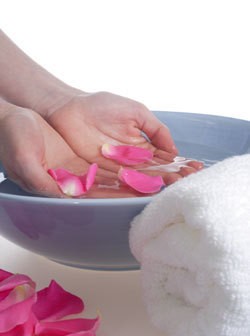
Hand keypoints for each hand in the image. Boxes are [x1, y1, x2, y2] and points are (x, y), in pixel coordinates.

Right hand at [0, 104, 144, 197]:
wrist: (10, 122)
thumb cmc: (12, 140)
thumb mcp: (24, 160)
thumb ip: (42, 181)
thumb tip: (65, 194)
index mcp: (59, 187)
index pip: (93, 197)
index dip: (115, 198)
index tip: (138, 198)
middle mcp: (71, 183)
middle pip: (106, 190)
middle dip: (129, 192)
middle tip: (156, 191)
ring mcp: (76, 171)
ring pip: (109, 177)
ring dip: (130, 179)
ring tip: (154, 181)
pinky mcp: (79, 160)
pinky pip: (104, 163)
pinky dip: (121, 165)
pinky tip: (139, 166)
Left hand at [46, 91, 201, 184]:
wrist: (70, 109)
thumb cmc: (102, 106)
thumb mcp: (136, 112)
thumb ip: (156, 130)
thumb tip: (174, 150)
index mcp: (142, 145)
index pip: (164, 158)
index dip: (179, 163)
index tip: (195, 168)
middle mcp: (132, 160)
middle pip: (155, 172)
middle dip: (172, 176)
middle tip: (187, 180)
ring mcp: (117, 168)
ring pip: (140, 179)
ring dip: (157, 184)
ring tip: (173, 187)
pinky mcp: (100, 173)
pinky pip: (119, 183)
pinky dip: (134, 187)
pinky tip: (148, 191)